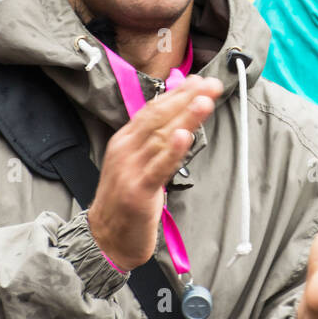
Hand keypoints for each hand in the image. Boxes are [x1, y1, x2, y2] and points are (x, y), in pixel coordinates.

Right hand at [86, 74, 221, 270]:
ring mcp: (131, 169)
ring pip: (162, 137)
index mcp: (125, 140)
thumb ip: (154, 141)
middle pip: (159, 117)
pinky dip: (173, 151)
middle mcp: (126, 150)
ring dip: (186, 117)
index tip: (200, 80)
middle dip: (187, 98)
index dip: (178, 93)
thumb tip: (180, 120)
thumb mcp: (136, 162)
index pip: (153, 109)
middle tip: (211, 84)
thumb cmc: (126, 199)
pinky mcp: (139, 191)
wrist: (106, 238)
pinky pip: (159, 167)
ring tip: (205, 100)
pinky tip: (186, 136)